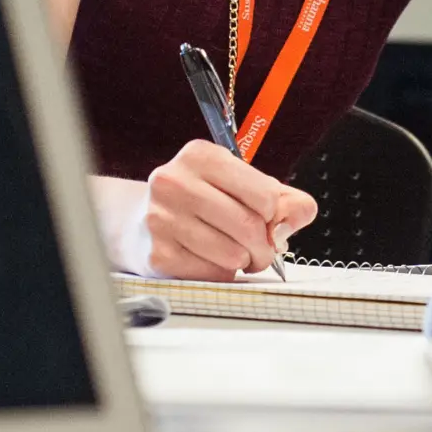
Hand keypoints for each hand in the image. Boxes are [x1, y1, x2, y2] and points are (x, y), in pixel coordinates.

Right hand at [118, 141, 318, 280]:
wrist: (140, 219)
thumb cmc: (202, 200)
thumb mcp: (242, 184)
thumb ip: (284, 199)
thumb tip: (291, 223)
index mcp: (201, 156)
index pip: (264, 194)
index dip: (274, 214)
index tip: (267, 219)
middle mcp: (175, 182)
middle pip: (249, 226)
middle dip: (265, 246)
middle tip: (262, 251)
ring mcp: (162, 219)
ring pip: (233, 254)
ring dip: (244, 261)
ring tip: (236, 254)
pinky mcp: (158, 254)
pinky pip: (212, 274)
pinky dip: (222, 273)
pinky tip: (211, 259)